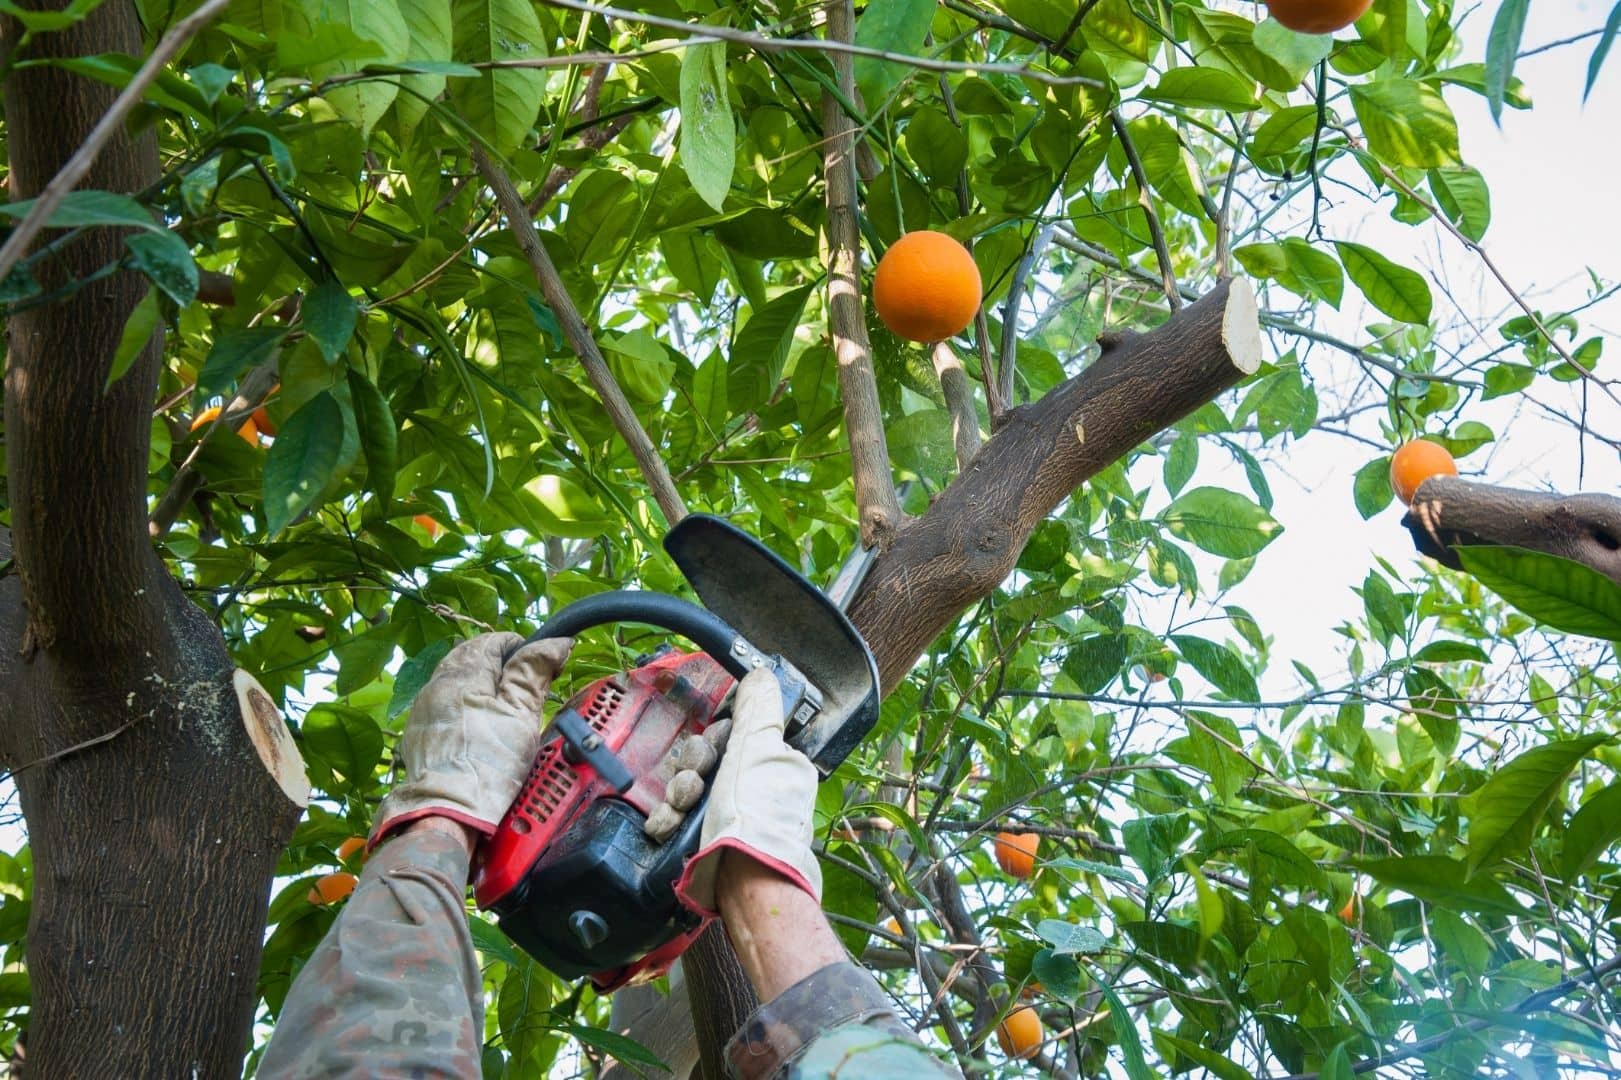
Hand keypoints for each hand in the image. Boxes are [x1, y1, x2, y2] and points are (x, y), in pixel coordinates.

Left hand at [369, 632, 569, 849]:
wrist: (447, 811)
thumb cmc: (488, 764)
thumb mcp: (522, 715)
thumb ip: (534, 672)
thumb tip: (555, 642)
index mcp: (463, 674)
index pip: (493, 641)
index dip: (521, 648)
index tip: (540, 666)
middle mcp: (437, 684)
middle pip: (470, 657)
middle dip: (498, 665)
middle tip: (523, 687)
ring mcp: (424, 710)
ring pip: (454, 681)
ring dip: (479, 684)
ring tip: (502, 707)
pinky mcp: (418, 734)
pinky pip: (443, 706)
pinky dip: (462, 706)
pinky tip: (477, 727)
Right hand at [674, 668, 820, 914]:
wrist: (743, 885)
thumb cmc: (755, 818)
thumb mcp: (758, 750)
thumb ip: (758, 710)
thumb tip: (763, 674)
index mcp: (771, 762)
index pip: (734, 732)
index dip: (717, 734)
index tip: (714, 742)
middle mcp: (752, 787)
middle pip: (707, 758)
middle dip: (693, 767)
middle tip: (696, 782)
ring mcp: (729, 814)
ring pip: (689, 786)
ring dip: (679, 794)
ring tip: (680, 809)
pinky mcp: (706, 837)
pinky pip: (680, 816)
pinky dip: (669, 818)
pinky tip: (665, 826)